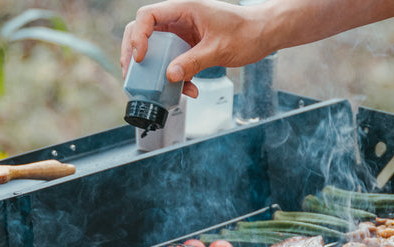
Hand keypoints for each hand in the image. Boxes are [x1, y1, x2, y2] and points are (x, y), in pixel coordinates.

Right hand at [121, 1, 261, 97]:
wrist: (262, 35)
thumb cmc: (244, 33)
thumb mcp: (217, 49)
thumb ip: (193, 62)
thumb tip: (170, 77)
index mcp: (183, 8)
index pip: (148, 16)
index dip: (138, 37)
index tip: (141, 59)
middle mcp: (179, 18)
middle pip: (144, 31)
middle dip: (135, 53)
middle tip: (132, 74)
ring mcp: (183, 33)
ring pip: (157, 49)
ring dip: (154, 70)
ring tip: (154, 88)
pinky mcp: (189, 47)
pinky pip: (174, 62)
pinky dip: (177, 78)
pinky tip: (188, 91)